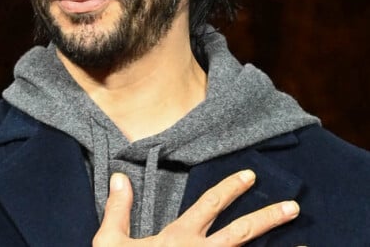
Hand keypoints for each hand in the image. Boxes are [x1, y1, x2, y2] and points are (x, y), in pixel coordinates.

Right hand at [92, 170, 299, 245]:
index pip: (210, 204)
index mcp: (179, 237)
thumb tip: (119, 176)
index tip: (249, 176)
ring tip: (305, 244)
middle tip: (293, 207)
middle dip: (267, 217)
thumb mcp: (110, 242)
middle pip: (241, 231)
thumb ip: (118, 208)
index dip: (230, 188)